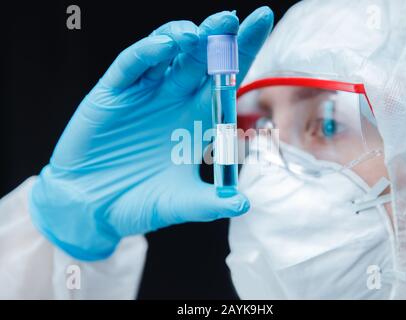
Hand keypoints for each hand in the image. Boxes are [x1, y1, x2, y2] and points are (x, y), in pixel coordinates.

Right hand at [29, 8, 273, 259]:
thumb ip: (209, 203)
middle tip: (230, 20)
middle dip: (217, 38)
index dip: (244, 50)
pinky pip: (131, 66)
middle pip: (201, 60)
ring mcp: (144, 94)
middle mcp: (174, 101)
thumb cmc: (137, 203)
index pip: (226, 79)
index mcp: (196, 120)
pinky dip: (146, 54)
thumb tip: (244, 204)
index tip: (262, 20)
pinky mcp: (114, 94)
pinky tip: (163, 47)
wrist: (91, 208)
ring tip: (198, 35)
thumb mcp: (179, 204)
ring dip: (183, 39)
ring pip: (168, 54)